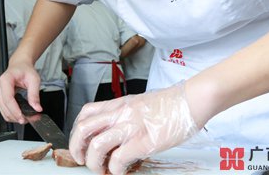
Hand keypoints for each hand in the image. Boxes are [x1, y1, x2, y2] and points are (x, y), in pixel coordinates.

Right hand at [0, 59, 40, 123]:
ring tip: (27, 118)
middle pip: (5, 107)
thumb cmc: (25, 70)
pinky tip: (21, 114)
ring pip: (3, 112)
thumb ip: (35, 94)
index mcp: (5, 80)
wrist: (19, 66)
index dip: (15, 110)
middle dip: (16, 116)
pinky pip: (4, 111)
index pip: (8, 99)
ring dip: (14, 117)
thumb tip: (36, 107)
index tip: (22, 118)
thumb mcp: (34, 79)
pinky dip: (12, 115)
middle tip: (30, 119)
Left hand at [69, 82, 199, 174]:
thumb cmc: (171, 103)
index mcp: (119, 104)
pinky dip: (115, 170)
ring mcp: (131, 127)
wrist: (191, 100)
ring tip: (103, 170)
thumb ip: (125, 114)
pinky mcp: (143, 141)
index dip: (77, 131)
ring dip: (94, 164)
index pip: (86, 113)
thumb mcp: (140, 103)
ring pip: (96, 146)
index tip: (81, 144)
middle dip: (77, 149)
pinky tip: (121, 171)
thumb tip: (115, 131)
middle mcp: (120, 113)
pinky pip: (118, 159)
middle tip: (82, 160)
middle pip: (84, 129)